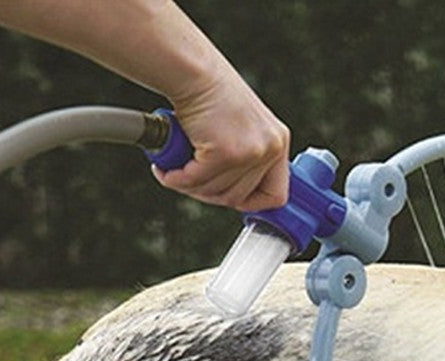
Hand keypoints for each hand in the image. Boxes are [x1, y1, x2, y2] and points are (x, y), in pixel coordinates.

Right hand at [152, 74, 290, 212]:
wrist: (195, 73)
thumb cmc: (212, 97)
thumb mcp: (242, 132)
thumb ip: (244, 163)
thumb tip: (230, 197)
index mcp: (278, 143)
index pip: (276, 196)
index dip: (250, 203)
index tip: (228, 199)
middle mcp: (270, 148)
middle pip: (237, 198)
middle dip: (207, 193)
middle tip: (188, 180)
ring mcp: (250, 151)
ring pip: (215, 192)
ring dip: (189, 186)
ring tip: (175, 170)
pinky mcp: (227, 152)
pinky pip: (196, 181)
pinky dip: (175, 178)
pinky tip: (166, 169)